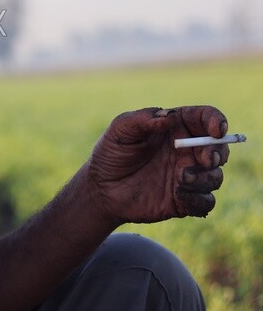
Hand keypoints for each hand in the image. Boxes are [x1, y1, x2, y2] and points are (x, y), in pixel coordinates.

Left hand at [88, 106, 228, 223]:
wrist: (100, 188)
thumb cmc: (111, 153)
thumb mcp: (121, 129)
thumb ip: (143, 118)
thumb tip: (169, 115)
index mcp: (176, 128)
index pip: (205, 118)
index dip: (216, 121)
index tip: (216, 131)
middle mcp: (187, 151)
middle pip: (218, 148)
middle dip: (217, 153)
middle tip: (204, 159)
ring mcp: (188, 175)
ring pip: (215, 176)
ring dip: (205, 177)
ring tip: (181, 178)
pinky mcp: (185, 200)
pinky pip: (206, 202)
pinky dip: (198, 199)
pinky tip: (178, 194)